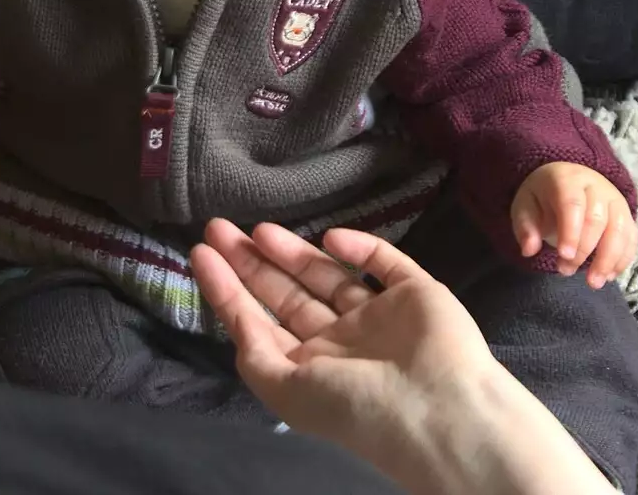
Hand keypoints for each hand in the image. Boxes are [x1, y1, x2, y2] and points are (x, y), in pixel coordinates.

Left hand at [193, 219, 618, 494]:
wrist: (437, 409)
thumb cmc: (355, 407)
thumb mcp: (285, 391)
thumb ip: (254, 355)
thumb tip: (233, 318)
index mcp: (310, 369)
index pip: (260, 321)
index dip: (228, 288)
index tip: (200, 252)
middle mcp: (341, 342)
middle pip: (287, 293)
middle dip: (251, 262)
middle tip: (218, 227)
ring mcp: (378, 315)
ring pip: (327, 274)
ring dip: (292, 252)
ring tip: (257, 229)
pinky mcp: (414, 292)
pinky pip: (382, 261)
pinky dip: (358, 246)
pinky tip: (329, 238)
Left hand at [511, 162, 636, 287]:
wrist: (567, 181)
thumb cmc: (543, 197)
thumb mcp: (524, 206)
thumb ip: (525, 227)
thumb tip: (529, 250)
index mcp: (567, 179)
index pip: (572, 204)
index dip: (570, 232)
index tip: (563, 256)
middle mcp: (596, 186)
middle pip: (597, 219)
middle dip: (584, 250)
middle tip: (566, 271)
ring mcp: (615, 200)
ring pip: (620, 229)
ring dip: (608, 260)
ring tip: (594, 282)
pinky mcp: (626, 214)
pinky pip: (631, 237)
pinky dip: (623, 259)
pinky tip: (609, 275)